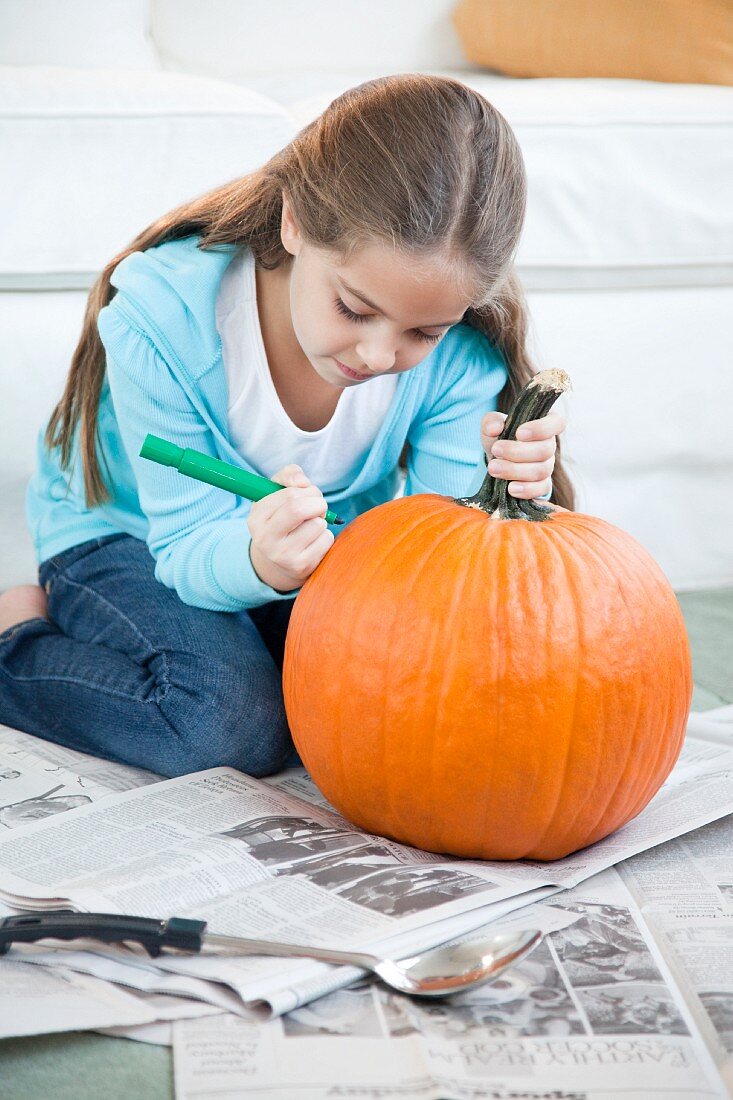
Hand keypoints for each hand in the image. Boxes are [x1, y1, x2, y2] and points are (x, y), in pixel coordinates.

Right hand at [247, 465, 334, 592]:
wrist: (280, 560)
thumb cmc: (281, 518)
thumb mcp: (276, 493)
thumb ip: (288, 476)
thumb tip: (303, 482)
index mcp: (256, 518)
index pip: (288, 495)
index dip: (306, 490)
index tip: (307, 493)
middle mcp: (265, 539)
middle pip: (298, 509)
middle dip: (317, 502)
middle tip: (319, 504)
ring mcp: (283, 555)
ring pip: (317, 524)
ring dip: (321, 520)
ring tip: (312, 525)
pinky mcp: (301, 566)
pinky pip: (326, 539)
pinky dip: (326, 535)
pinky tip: (314, 540)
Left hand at [481, 410, 565, 499]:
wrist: (496, 460)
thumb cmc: (499, 437)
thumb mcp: (491, 425)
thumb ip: (491, 421)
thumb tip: (494, 428)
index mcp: (544, 424)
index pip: (557, 423)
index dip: (542, 429)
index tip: (519, 433)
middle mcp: (550, 445)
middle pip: (544, 450)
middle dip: (517, 452)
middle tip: (496, 450)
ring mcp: (548, 466)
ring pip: (540, 471)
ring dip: (515, 470)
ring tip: (493, 468)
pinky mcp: (543, 484)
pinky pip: (541, 489)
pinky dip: (526, 489)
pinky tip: (510, 488)